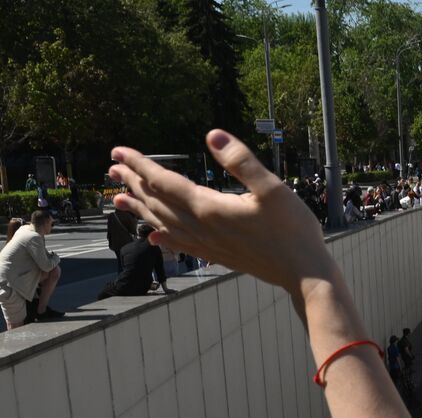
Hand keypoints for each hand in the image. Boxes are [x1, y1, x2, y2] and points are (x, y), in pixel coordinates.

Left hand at [107, 132, 335, 294]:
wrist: (305, 274)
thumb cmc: (294, 230)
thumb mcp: (274, 189)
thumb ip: (242, 161)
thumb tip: (213, 135)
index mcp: (209, 207)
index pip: (163, 181)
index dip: (139, 165)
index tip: (117, 152)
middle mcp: (202, 227)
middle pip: (157, 202)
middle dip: (132, 183)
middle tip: (111, 169)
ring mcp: (208, 244)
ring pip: (163, 224)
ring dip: (140, 210)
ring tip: (118, 200)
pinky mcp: (218, 256)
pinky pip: (181, 245)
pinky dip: (163, 238)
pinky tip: (154, 238)